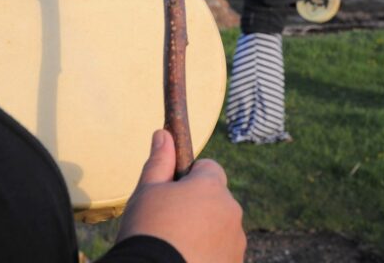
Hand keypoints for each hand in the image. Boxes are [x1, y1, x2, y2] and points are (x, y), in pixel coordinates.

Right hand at [116, 130, 245, 262]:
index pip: (209, 167)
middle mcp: (231, 211)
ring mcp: (236, 240)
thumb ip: (159, 161)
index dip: (189, 177)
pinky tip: (186, 259)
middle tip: (169, 222)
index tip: (172, 192)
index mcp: (211, 186)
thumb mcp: (146, 192)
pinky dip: (210, 253)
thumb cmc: (147, 230)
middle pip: (216, 199)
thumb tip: (163, 134)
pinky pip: (223, 251)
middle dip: (198, 206)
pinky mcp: (235, 262)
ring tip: (176, 245)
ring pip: (221, 227)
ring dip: (205, 231)